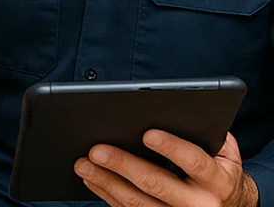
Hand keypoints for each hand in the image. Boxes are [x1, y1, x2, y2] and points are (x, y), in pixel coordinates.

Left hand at [74, 130, 258, 206]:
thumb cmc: (218, 170)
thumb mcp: (224, 151)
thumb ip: (208, 132)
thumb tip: (179, 109)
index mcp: (218, 181)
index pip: (195, 162)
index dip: (172, 148)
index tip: (148, 134)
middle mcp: (200, 205)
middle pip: (157, 184)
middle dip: (123, 165)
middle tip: (97, 149)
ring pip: (138, 203)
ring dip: (107, 182)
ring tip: (83, 163)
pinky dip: (108, 195)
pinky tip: (92, 179)